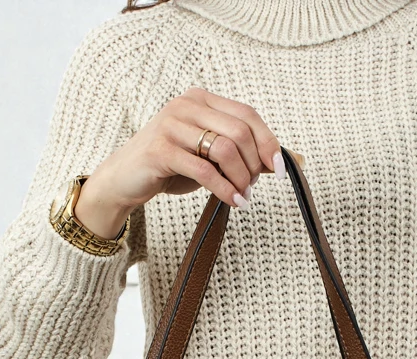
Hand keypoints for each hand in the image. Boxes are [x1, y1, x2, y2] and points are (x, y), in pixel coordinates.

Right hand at [74, 86, 283, 237]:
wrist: (125, 179)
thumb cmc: (171, 166)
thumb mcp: (210, 155)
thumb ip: (244, 153)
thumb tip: (291, 161)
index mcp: (201, 100)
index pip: (247, 115)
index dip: (268, 142)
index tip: (280, 170)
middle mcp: (186, 105)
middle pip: (239, 131)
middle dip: (253, 165)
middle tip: (251, 187)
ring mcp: (172, 125)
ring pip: (224, 149)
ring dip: (240, 178)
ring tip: (242, 194)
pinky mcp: (161, 150)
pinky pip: (204, 170)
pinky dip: (225, 189)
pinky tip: (233, 201)